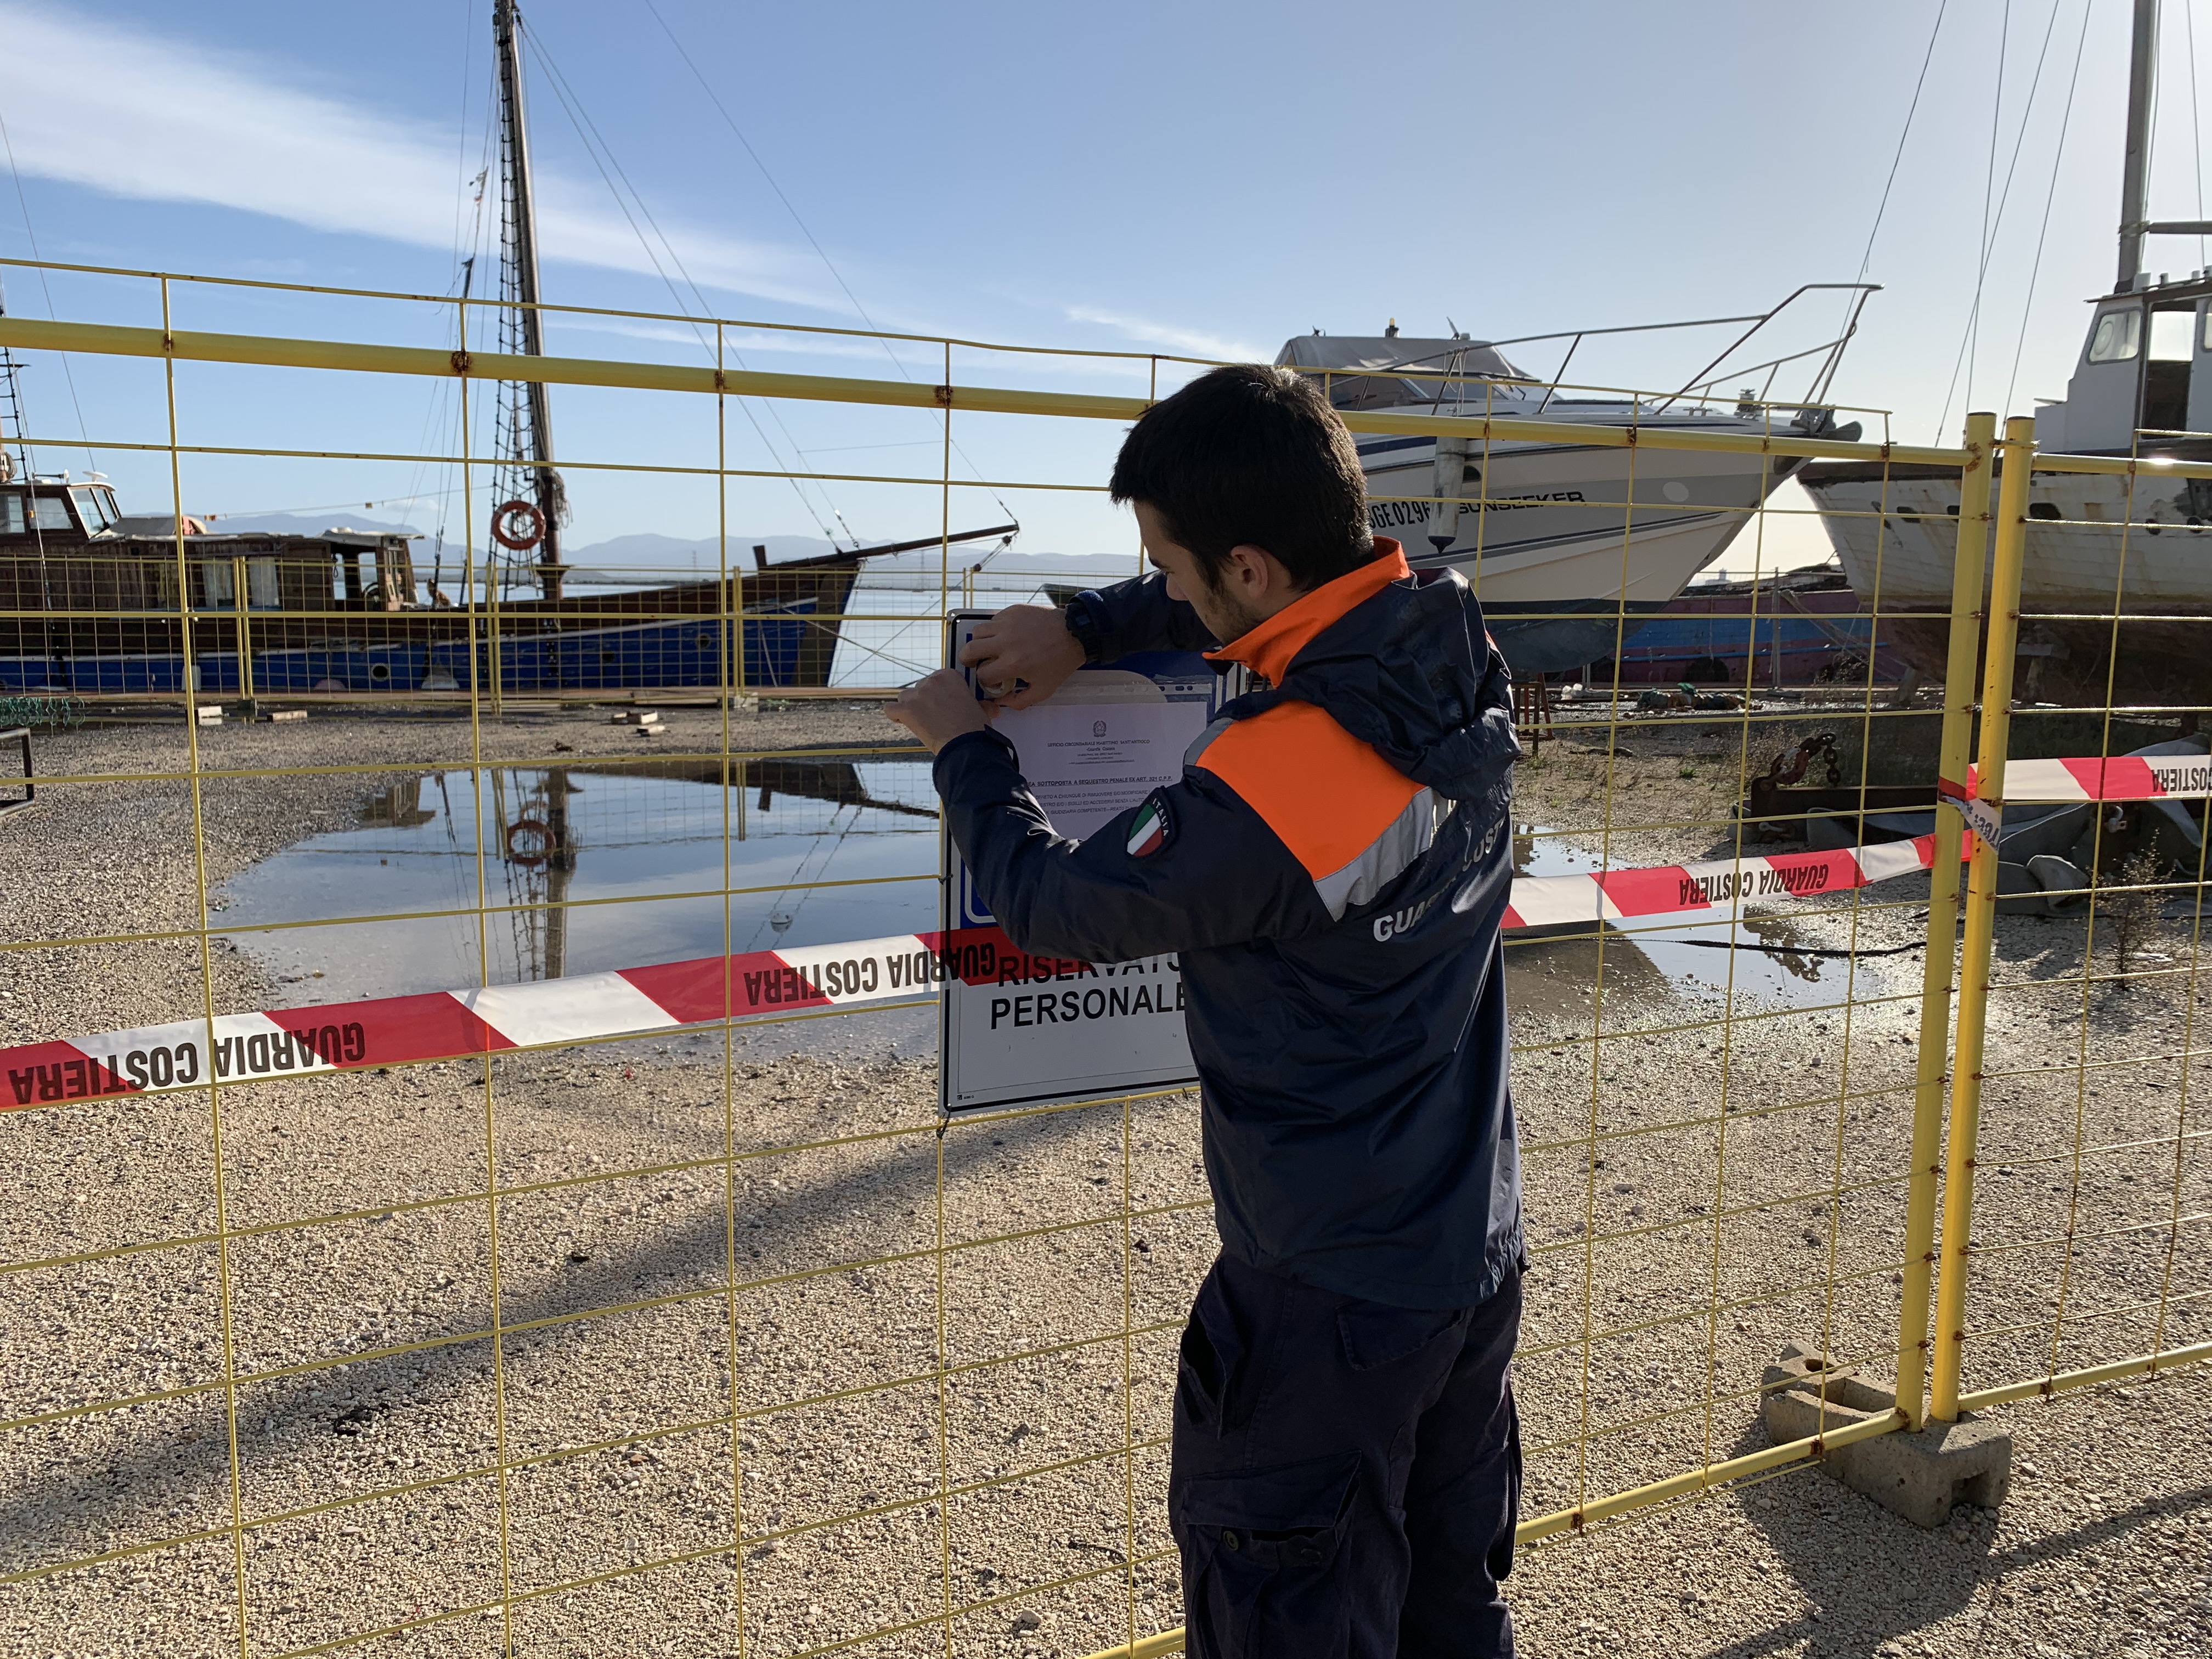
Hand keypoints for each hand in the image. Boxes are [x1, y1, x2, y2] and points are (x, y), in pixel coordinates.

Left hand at [885, 669, 994, 754]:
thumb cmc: (975, 729)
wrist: (966, 745)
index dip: (939, 693)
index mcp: (950, 676)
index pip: (937, 679)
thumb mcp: (981, 710)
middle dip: (925, 701)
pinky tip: (903, 721)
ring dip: (910, 707)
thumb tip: (989, 708)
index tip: (943, 703)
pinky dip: (895, 716)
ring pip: (905, 696)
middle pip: (920, 687)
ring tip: (921, 721)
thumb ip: (978, 703)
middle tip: (934, 716)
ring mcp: (917, 695)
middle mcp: (932, 681)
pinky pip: (890, 709)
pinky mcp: (906, 710)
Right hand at [956, 604, 1085, 710]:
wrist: (1075, 633)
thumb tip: (1001, 702)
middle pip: (969, 650)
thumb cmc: (1060, 661)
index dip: (984, 680)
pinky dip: (993, 629)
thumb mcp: (1044, 689)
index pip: (982, 674)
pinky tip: (1004, 635)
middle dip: (967, 659)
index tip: (991, 679)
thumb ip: (1020, 701)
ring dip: (978, 641)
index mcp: (1013, 663)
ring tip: (987, 647)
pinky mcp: (1012, 611)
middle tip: (973, 662)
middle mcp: (1006, 642)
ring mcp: (1008, 624)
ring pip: (977, 631)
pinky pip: (992, 620)